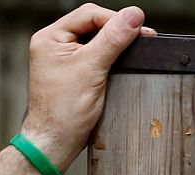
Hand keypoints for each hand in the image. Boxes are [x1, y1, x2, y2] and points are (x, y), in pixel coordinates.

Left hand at [22, 5, 154, 171]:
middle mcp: (55, 45)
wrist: (57, 140)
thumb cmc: (64, 110)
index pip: (89, 14)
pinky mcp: (75, 73)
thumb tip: (134, 16)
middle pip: (93, 25)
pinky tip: (123, 64)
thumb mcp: (92, 68)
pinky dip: (112, 57)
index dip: (116, 19)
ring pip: (96, 40)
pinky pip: (97, 56)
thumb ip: (113, 39)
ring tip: (136, 52)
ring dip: (117, 44)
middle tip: (143, 40)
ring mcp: (64, 59)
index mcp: (51, 37)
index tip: (141, 29)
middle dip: (118, 31)